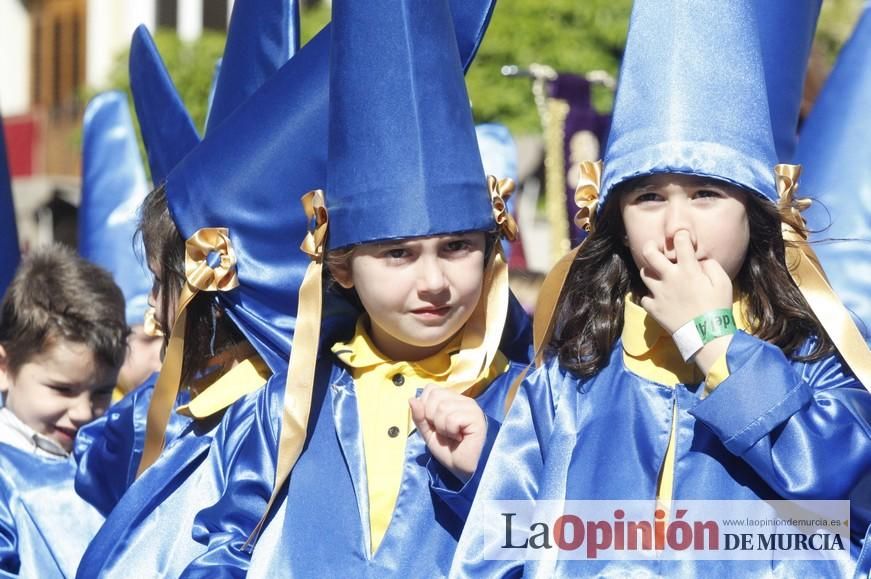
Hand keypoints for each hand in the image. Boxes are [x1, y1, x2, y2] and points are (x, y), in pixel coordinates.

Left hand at [409, 385, 486, 482]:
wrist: (462, 469)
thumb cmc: (448, 450)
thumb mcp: (428, 432)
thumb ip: (419, 416)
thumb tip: (411, 399)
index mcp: (452, 400)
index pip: (431, 389)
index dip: (425, 407)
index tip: (434, 424)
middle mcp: (462, 399)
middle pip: (435, 395)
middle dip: (432, 417)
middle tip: (444, 431)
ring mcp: (471, 407)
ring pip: (442, 407)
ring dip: (442, 427)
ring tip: (452, 436)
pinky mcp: (476, 417)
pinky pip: (452, 418)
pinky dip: (451, 431)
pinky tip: (460, 438)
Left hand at [639, 231, 733, 373]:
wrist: (706, 335)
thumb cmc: (718, 307)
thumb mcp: (724, 282)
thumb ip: (711, 265)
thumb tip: (700, 260)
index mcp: (688, 269)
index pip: (680, 241)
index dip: (681, 235)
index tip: (682, 238)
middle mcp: (669, 278)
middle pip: (649, 253)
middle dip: (650, 246)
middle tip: (655, 248)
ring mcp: (659, 293)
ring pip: (644, 274)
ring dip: (650, 272)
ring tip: (658, 275)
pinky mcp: (653, 308)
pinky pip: (645, 298)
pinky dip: (651, 297)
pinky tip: (659, 299)